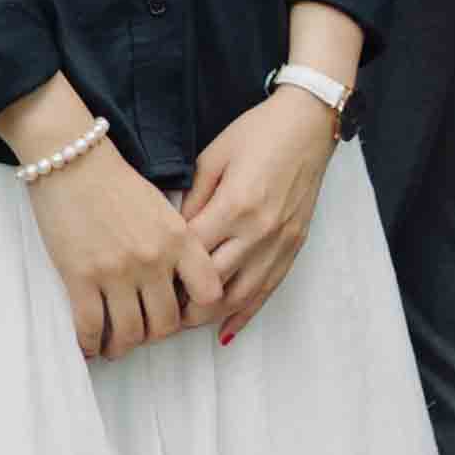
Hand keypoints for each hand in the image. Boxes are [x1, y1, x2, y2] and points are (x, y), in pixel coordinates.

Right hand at [26, 139, 215, 362]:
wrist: (72, 159)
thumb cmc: (116, 182)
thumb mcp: (162, 208)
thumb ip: (176, 243)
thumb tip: (179, 282)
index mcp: (179, 239)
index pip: (209, 292)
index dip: (198, 311)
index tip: (183, 314)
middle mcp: (153, 260)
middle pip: (166, 323)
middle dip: (154, 334)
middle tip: (143, 332)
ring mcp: (116, 271)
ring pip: (129, 333)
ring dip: (122, 346)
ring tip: (115, 346)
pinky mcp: (80, 277)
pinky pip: (91, 327)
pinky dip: (91, 344)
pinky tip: (89, 347)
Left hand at [182, 85, 340, 339]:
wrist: (308, 124)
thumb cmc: (257, 133)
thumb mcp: (213, 157)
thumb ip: (191, 199)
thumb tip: (173, 235)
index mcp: (234, 205)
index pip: (191, 256)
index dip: (166, 274)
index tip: (146, 283)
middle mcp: (258, 231)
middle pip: (213, 286)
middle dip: (182, 305)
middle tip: (157, 311)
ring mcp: (279, 242)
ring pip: (240, 297)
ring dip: (211, 316)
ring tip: (184, 323)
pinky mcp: (294, 246)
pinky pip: (267, 290)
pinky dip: (245, 314)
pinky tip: (225, 330)